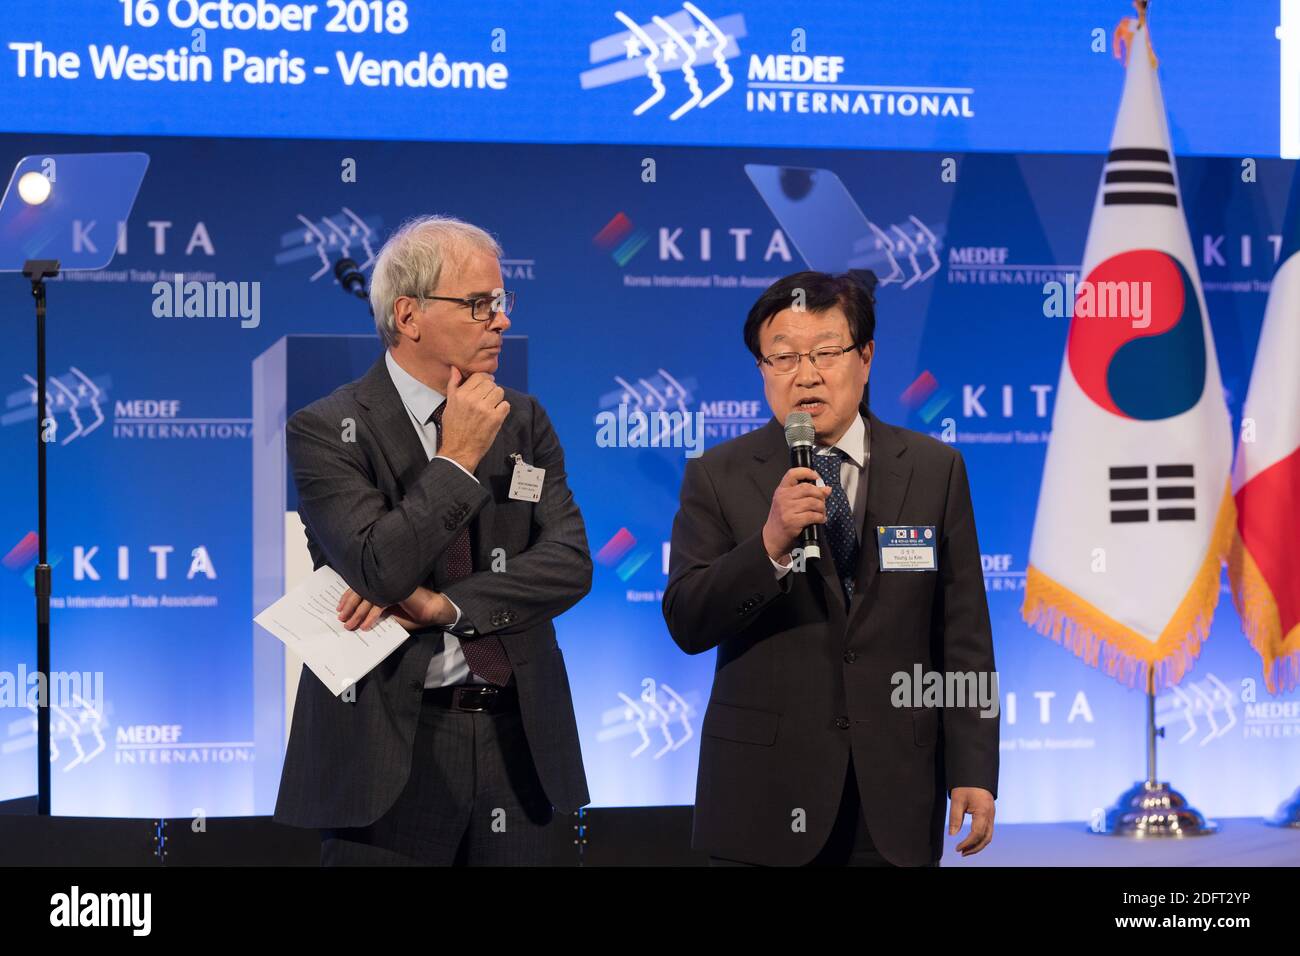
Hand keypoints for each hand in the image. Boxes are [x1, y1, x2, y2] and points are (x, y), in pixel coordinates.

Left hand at [336, 586, 450, 632]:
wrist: (430, 612)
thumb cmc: (410, 613)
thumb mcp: (387, 613)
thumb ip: (373, 612)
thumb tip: (354, 619)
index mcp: (381, 583)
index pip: (359, 587)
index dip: (347, 598)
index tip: (339, 609)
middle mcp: (384, 582)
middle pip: (360, 591)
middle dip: (349, 606)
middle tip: (341, 618)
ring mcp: (391, 585)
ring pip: (368, 597)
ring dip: (357, 613)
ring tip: (350, 625)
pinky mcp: (397, 591)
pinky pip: (380, 604)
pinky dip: (371, 616)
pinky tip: (365, 626)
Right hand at [437, 366, 509, 471]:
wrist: (459, 450)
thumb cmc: (453, 428)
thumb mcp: (449, 404)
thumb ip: (453, 385)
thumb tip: (455, 368)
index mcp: (460, 394)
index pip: (479, 376)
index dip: (485, 379)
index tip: (486, 385)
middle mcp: (472, 399)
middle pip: (491, 383)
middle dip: (491, 389)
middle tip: (488, 398)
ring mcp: (484, 409)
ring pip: (499, 392)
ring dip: (497, 398)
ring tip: (491, 407)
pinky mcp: (495, 419)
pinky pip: (506, 405)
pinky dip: (503, 410)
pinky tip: (495, 415)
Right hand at [761, 467, 830, 561]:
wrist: (772, 537)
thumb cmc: (781, 519)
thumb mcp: (788, 502)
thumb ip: (805, 494)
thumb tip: (826, 489)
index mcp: (781, 490)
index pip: (793, 474)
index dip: (807, 472)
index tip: (816, 477)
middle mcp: (783, 498)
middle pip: (808, 488)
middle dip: (820, 494)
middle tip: (823, 500)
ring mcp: (787, 510)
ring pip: (813, 502)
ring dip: (822, 508)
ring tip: (821, 512)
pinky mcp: (792, 521)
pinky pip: (813, 515)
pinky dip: (820, 517)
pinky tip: (820, 519)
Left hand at [949, 786, 994, 855]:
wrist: (976, 774)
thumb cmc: (966, 785)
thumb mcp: (957, 800)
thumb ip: (955, 818)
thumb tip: (952, 834)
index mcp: (983, 812)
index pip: (977, 834)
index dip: (967, 843)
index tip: (957, 848)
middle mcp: (990, 815)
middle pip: (985, 838)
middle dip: (974, 848)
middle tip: (961, 853)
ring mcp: (992, 815)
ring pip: (988, 836)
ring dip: (978, 845)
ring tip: (965, 850)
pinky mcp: (989, 815)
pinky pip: (988, 831)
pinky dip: (980, 839)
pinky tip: (971, 841)